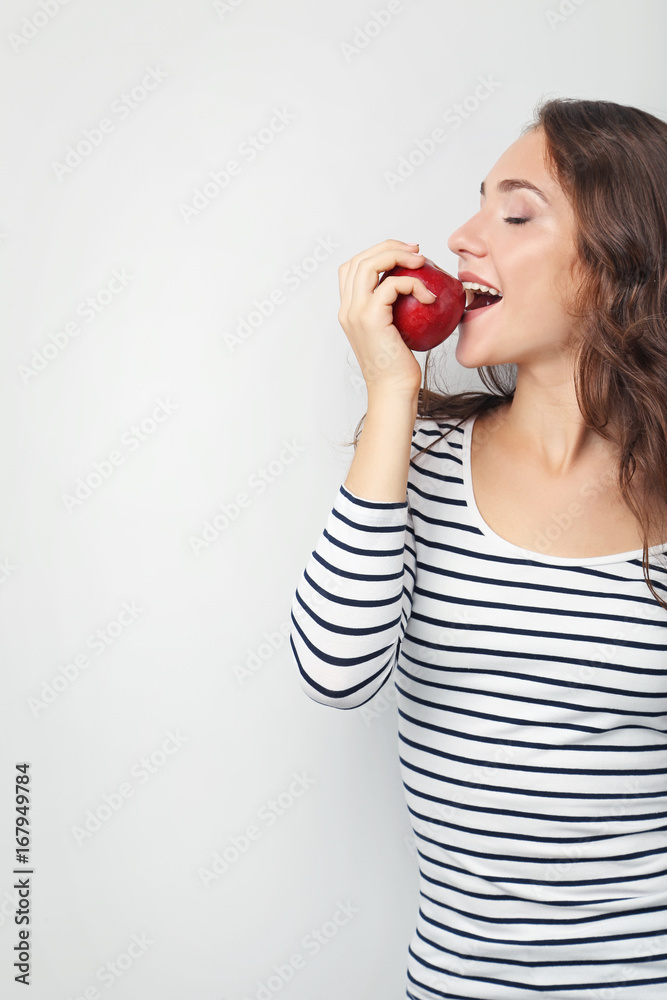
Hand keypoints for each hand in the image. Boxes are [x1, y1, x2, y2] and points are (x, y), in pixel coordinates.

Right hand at [337, 238, 435, 396]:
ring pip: (370, 264)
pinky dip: (414, 284)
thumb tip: (418, 291)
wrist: (393, 391)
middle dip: (389, 247)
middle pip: (359, 259)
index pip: (352, 268)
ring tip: (422, 262)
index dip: (376, 253)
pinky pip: (392, 284)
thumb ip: (395, 311)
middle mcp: (347, 309)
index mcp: (349, 311)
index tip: (405, 256)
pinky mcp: (370, 317)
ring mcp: (355, 312)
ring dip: (398, 256)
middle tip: (417, 252)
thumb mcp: (395, 333)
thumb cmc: (399, 368)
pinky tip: (429, 298)